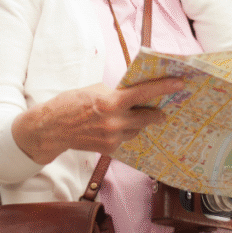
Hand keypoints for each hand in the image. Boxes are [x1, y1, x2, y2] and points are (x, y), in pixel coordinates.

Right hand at [12, 77, 183, 164]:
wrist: (52, 129)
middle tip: (164, 110)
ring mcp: (113, 138)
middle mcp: (115, 122)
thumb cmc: (71, 103)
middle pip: (148, 117)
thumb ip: (115, 93)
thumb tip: (133, 94)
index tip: (180, 83)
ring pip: (137, 129)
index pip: (144, 93)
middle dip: (157, 113)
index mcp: (111, 102)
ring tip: (131, 116)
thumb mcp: (95, 90)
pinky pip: (125, 138)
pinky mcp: (110, 149)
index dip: (164, 87)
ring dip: (138, 123)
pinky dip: (124, 132)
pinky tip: (115, 127)